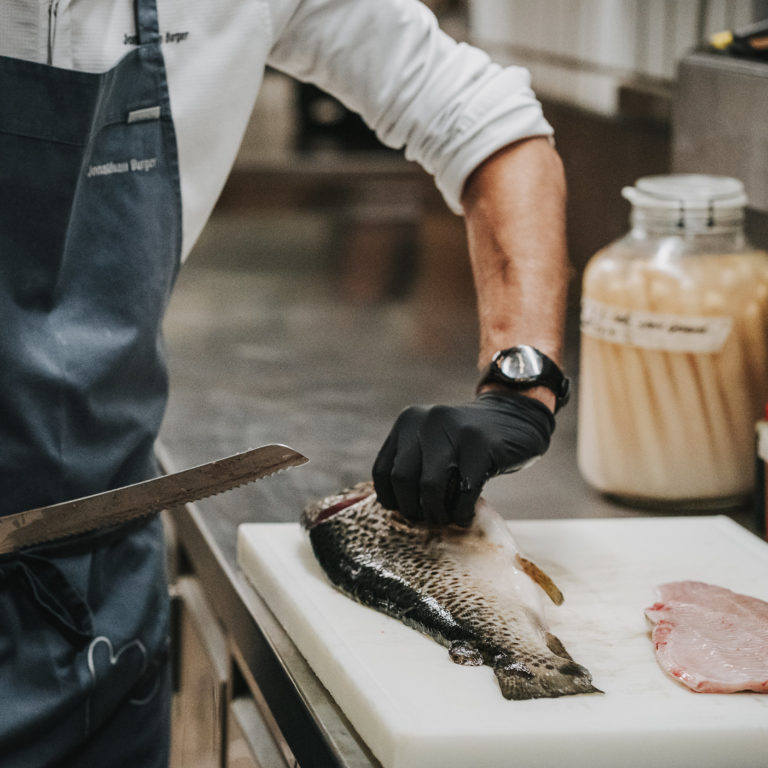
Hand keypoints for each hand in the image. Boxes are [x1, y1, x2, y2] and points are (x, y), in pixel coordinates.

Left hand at [372, 392, 554, 525]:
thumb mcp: (432, 441)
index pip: (382, 470)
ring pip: (430, 487)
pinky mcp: (481, 445)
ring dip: (437, 513)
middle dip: (413, 509)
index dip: (390, 498)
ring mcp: (454, 430)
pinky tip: (465, 515)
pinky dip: (462, 511)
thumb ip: (412, 463)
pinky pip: (464, 490)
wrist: (516, 417)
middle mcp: (426, 421)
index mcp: (408, 422)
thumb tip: (395, 507)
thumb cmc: (467, 443)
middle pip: (403, 479)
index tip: (405, 511)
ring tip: (446, 519)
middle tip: (429, 518)